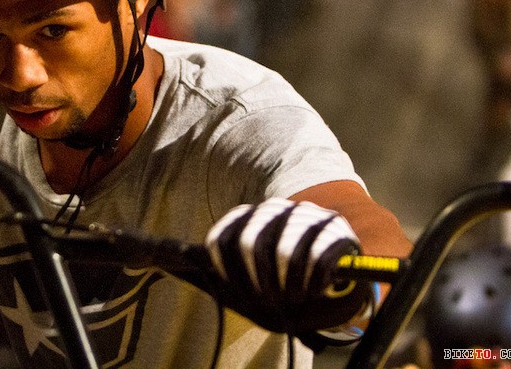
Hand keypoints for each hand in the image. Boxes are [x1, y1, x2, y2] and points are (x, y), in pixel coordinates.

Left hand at [205, 198, 370, 345]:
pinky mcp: (335, 227)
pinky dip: (314, 281)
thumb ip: (220, 265)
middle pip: (249, 243)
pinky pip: (318, 256)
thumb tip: (173, 261)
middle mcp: (275, 208)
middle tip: (267, 302)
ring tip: (294, 298)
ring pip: (285, 252)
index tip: (240, 296)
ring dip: (288, 286)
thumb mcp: (252, 270)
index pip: (221, 239)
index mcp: (250, 215)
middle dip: (256, 281)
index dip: (226, 273)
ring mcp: (306, 214)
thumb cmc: (285, 275)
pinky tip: (314, 290)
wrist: (337, 268)